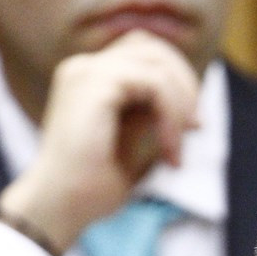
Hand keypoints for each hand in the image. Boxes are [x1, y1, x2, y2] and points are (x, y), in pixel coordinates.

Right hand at [0, 30, 200, 252]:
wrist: (60, 208)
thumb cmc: (92, 185)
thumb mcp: (135, 142)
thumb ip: (154, 113)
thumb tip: (190, 100)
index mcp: (88, 78)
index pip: (144, 52)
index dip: (177, 81)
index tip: (192, 126)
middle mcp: (83, 67)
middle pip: (153, 48)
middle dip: (185, 84)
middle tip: (196, 127)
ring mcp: (86, 72)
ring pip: (157, 64)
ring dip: (180, 103)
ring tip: (177, 147)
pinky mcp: (94, 84)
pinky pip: (154, 83)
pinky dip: (171, 114)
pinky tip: (169, 149)